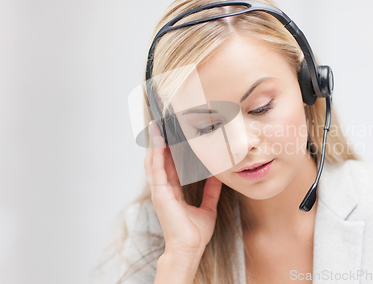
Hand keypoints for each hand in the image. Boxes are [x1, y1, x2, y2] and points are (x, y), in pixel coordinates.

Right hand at [145, 120, 222, 256]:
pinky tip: (157, 140)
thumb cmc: (195, 233)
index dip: (168, 151)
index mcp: (173, 192)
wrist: (189, 248)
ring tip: (155, 126)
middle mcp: (163, 189)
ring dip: (154, 143)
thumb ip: (211, 191)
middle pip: (158, 160)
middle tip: (160, 124)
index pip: (169, 166)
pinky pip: (156, 168)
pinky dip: (155, 152)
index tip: (171, 135)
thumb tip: (219, 175)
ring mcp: (159, 190)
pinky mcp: (159, 193)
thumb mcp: (208, 207)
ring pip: (154, 161)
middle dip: (159, 142)